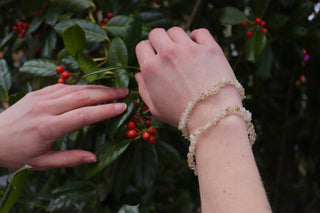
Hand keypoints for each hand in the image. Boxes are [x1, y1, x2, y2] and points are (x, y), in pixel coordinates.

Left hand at [0, 84, 127, 169]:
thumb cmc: (17, 153)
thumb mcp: (42, 163)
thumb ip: (69, 159)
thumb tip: (94, 158)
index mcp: (49, 128)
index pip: (83, 115)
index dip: (105, 111)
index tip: (122, 107)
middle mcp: (46, 108)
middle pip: (82, 96)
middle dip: (106, 93)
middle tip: (124, 92)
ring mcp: (41, 97)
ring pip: (74, 88)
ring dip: (96, 87)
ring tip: (112, 89)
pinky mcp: (38, 92)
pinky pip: (63, 86)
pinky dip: (80, 86)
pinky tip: (91, 88)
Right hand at [135, 27, 241, 130]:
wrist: (212, 117)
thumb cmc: (182, 116)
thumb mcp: (155, 108)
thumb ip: (143, 90)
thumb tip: (139, 75)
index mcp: (151, 68)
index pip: (142, 45)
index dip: (147, 51)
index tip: (154, 57)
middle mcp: (168, 54)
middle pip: (156, 33)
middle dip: (159, 41)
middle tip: (167, 53)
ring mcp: (189, 49)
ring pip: (176, 31)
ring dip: (177, 39)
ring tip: (183, 52)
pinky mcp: (210, 48)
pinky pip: (200, 32)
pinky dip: (197, 37)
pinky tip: (198, 47)